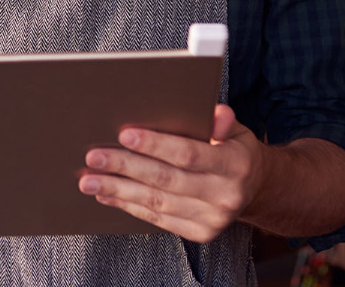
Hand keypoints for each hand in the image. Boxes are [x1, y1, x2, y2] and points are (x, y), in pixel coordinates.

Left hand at [77, 104, 265, 241]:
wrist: (255, 188)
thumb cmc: (234, 148)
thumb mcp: (236, 129)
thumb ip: (221, 121)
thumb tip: (214, 113)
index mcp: (235, 164)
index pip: (189, 154)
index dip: (156, 145)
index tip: (124, 134)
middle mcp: (225, 195)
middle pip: (166, 180)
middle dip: (125, 167)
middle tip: (94, 157)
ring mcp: (212, 219)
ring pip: (157, 202)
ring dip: (118, 190)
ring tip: (89, 179)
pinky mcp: (198, 232)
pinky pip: (157, 218)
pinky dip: (128, 205)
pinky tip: (107, 194)